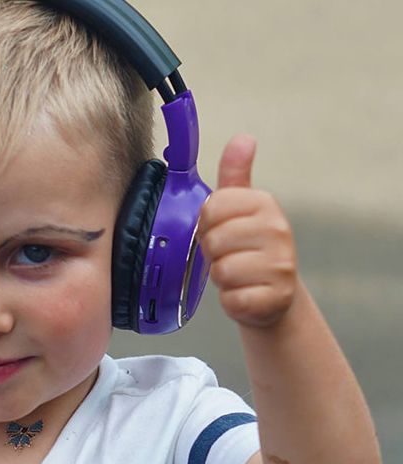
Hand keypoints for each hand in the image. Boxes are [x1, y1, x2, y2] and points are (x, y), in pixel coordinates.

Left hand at [197, 134, 297, 327]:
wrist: (274, 295)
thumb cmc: (248, 248)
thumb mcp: (241, 208)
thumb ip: (235, 175)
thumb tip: (243, 138)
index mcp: (264, 204)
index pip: (211, 208)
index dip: (206, 224)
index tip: (219, 230)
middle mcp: (278, 230)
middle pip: (214, 240)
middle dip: (213, 253)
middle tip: (228, 255)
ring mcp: (280, 265)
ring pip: (221, 271)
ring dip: (221, 278)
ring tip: (237, 275)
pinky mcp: (275, 298)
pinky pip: (233, 299)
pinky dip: (231, 301)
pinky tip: (244, 294)